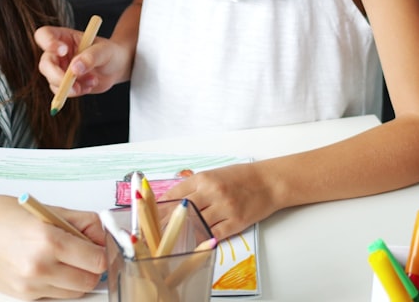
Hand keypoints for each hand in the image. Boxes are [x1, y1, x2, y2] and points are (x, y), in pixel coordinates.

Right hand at [0, 193, 106, 299]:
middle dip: (91, 267)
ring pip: (73, 293)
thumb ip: (81, 223)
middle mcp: (40, 268)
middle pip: (89, 281)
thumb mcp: (46, 210)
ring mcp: (30, 286)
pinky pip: (54, 296)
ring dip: (75, 277)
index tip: (100, 246)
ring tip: (61, 257)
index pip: (97, 261)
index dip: (103, 253)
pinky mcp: (22, 296)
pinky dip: (57, 284)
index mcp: (49, 241)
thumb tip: (105, 235)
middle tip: (83, 251)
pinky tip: (44, 265)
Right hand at [34, 26, 130, 96]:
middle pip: (44, 64)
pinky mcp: (65, 84)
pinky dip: (77, 92)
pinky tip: (91, 85)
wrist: (117, 67)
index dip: (48, 43)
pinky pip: (62, 92)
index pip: (44, 35)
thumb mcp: (104, 51)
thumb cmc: (110, 52)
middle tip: (73, 83)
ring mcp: (60, 69)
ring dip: (71, 86)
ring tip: (93, 80)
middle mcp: (57, 53)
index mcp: (63, 37)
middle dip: (57, 75)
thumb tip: (74, 69)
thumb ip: (90, 57)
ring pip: (52, 81)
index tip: (63, 51)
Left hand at [162, 163, 277, 241]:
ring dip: (183, 233)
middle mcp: (212, 192)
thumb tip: (171, 200)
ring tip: (170, 241)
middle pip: (182, 211)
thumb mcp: (214, 175)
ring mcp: (224, 208)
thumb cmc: (241, 177)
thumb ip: (193, 186)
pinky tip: (192, 244)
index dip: (159, 208)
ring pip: (196, 225)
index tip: (149, 216)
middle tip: (154, 233)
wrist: (268, 182)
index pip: (174, 194)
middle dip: (166, 223)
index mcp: (204, 178)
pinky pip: (212, 235)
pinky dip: (201, 240)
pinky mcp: (235, 223)